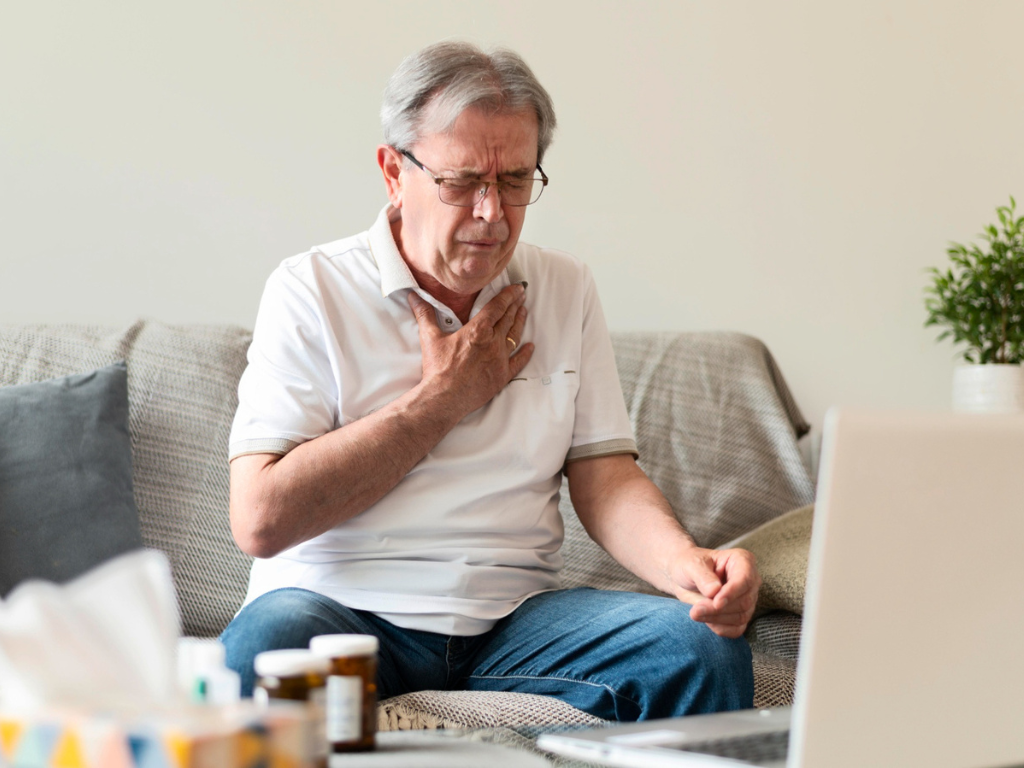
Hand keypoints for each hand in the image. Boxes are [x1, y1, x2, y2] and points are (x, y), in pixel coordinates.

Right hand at [408, 284, 534, 417]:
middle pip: (508, 319)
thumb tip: (414, 297)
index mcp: (478, 330)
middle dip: (515, 305)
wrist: (444, 397)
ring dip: (520, 322)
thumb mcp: (430, 338)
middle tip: (521, 295)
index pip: (497, 307)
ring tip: (524, 311)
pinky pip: (518, 362)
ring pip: (515, 336)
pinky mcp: (502, 375)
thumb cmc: (438, 368)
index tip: (516, 288)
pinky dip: (525, 353)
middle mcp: (493, 342)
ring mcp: (500, 359)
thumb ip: (425, 314)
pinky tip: (530, 346)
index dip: (508, 295)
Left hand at [667, 547, 760, 638]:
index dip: (731, 593)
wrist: (684, 577)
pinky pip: (737, 629)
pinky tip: (705, 620)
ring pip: (741, 617)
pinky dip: (720, 628)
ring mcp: (748, 599)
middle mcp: (750, 580)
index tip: (716, 602)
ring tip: (695, 612)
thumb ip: (703, 576)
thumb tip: (715, 591)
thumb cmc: (690, 565)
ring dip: (716, 619)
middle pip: (744, 601)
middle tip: (695, 610)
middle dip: (719, 609)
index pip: (745, 580)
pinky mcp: (741, 615)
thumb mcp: (692, 565)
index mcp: (742, 560)